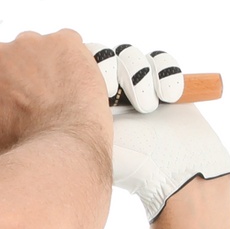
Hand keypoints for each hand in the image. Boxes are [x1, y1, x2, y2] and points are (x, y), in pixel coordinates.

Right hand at [0, 29, 111, 168]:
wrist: (64, 148)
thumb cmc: (15, 151)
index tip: (4, 112)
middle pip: (5, 62)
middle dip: (15, 81)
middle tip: (30, 111)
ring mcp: (34, 43)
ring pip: (34, 52)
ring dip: (40, 71)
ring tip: (52, 101)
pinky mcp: (66, 40)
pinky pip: (64, 44)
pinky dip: (67, 62)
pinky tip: (69, 87)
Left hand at [87, 40, 229, 218]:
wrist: (174, 173)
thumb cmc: (130, 164)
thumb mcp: (96, 139)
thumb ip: (79, 113)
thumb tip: (56, 89)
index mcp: (87, 101)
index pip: (80, 65)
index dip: (90, 67)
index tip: (100, 92)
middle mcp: (110, 90)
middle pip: (107, 55)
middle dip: (116, 70)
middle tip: (119, 95)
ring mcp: (137, 85)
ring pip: (133, 55)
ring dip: (141, 76)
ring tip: (147, 107)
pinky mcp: (165, 83)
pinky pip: (162, 61)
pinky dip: (167, 74)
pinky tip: (169, 97)